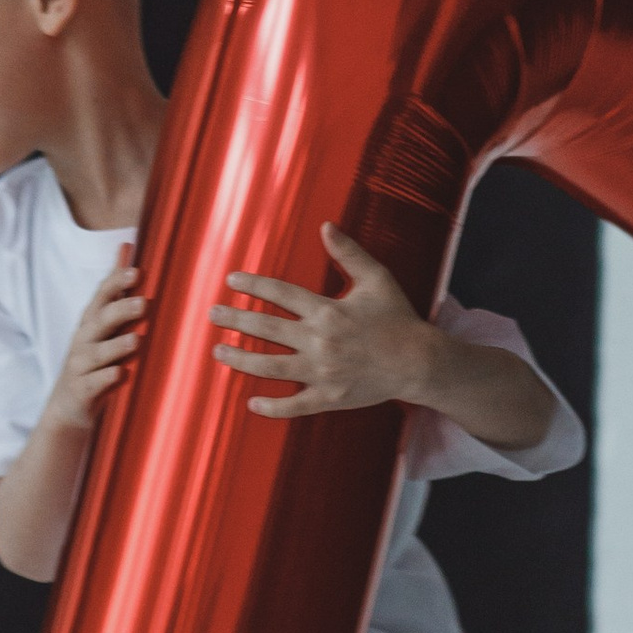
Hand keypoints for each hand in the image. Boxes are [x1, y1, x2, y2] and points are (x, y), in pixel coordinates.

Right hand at [48, 247, 144, 432]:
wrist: (67, 409)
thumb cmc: (92, 359)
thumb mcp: (101, 322)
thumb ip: (115, 288)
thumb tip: (126, 246)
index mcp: (91, 322)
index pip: (102, 297)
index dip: (116, 283)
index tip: (136, 271)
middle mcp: (84, 340)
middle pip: (100, 321)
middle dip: (120, 311)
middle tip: (143, 303)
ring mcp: (81, 366)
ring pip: (98, 353)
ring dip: (116, 346)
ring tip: (135, 341)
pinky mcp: (82, 391)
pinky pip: (94, 384)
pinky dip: (106, 379)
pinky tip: (121, 374)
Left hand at [209, 223, 436, 418]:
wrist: (419, 362)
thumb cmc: (398, 318)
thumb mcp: (376, 278)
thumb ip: (348, 252)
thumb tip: (325, 225)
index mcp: (327, 310)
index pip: (280, 294)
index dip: (253, 286)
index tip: (231, 281)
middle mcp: (320, 341)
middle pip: (265, 329)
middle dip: (234, 320)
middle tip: (212, 314)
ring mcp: (322, 372)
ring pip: (269, 366)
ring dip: (239, 359)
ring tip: (218, 351)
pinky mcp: (329, 397)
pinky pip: (294, 405)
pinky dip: (272, 406)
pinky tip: (251, 402)